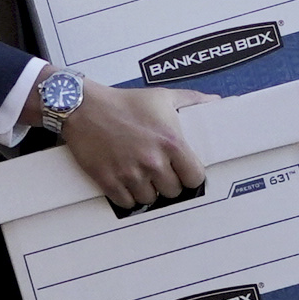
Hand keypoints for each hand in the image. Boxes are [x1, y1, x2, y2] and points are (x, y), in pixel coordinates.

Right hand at [56, 80, 209, 210]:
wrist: (83, 107)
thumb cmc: (123, 102)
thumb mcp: (161, 96)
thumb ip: (192, 99)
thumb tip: (215, 101)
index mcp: (171, 143)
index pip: (194, 178)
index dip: (189, 176)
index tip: (182, 172)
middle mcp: (152, 161)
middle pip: (172, 191)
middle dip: (167, 183)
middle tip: (158, 172)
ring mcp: (129, 173)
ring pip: (149, 199)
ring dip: (146, 190)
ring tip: (140, 178)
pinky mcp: (108, 180)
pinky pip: (126, 203)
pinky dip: (126, 197)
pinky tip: (125, 184)